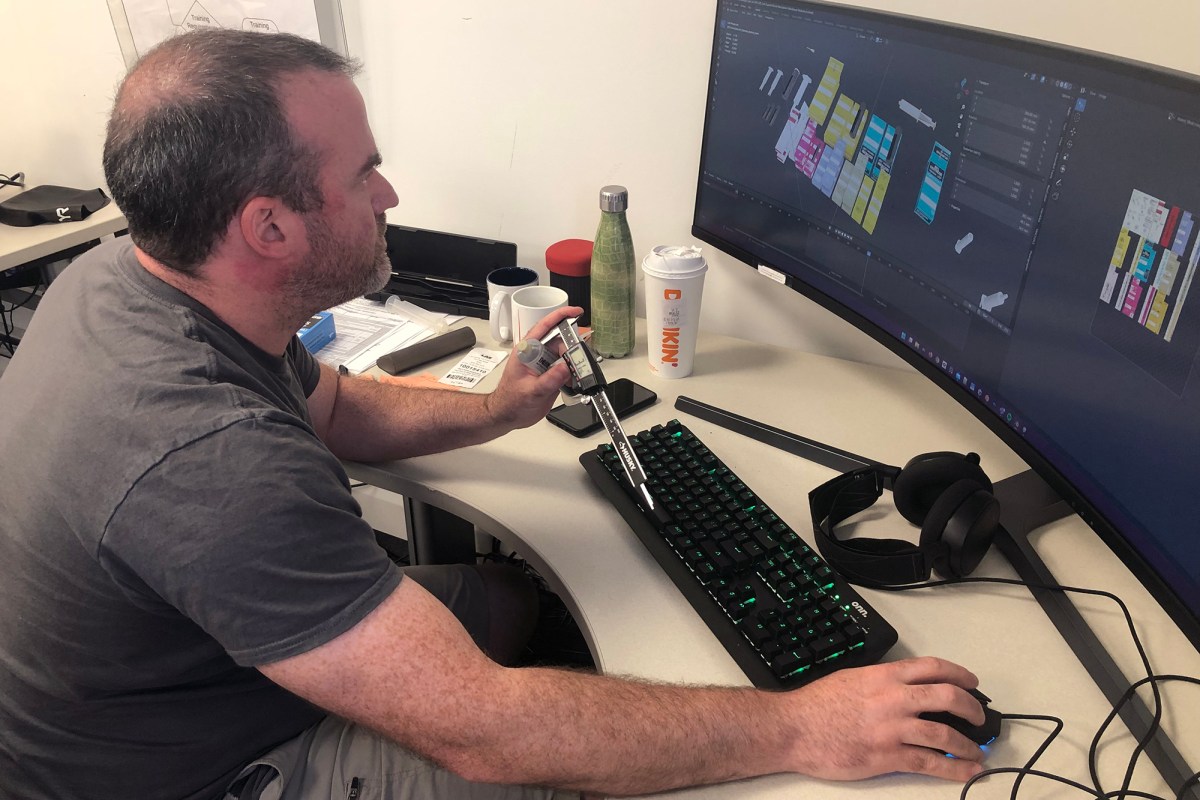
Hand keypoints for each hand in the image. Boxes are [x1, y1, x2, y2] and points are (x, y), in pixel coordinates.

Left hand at [484, 306, 583, 430]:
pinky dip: (574, 375)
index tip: (576, 312)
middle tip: (580, 362)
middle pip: (560, 343)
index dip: (560, 316)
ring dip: (575, 364)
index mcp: (527, 351)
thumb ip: (549, 380)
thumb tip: (565, 367)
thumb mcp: (530, 391)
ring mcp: (545, 365)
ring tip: (578, 375)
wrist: (508, 416)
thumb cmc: (510, 401)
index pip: (544, 327)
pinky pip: (567, 370)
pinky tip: (576, 382)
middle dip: (573, 349)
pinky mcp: (551, 375)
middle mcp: (537, 355)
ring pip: (566, 356)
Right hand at [782, 656, 987, 781]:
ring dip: (968, 744)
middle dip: (972, 708)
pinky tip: (966, 770)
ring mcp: (893, 728)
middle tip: (979, 717)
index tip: (972, 683)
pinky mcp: (888, 756)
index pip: (933, 667)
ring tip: (977, 751)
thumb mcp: (852, 679)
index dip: (960, 674)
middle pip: (948, 697)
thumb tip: (904, 688)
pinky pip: (929, 763)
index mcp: (884, 676)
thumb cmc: (816, 705)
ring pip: (944, 734)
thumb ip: (881, 682)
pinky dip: (954, 769)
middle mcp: (894, 699)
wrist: (795, 729)